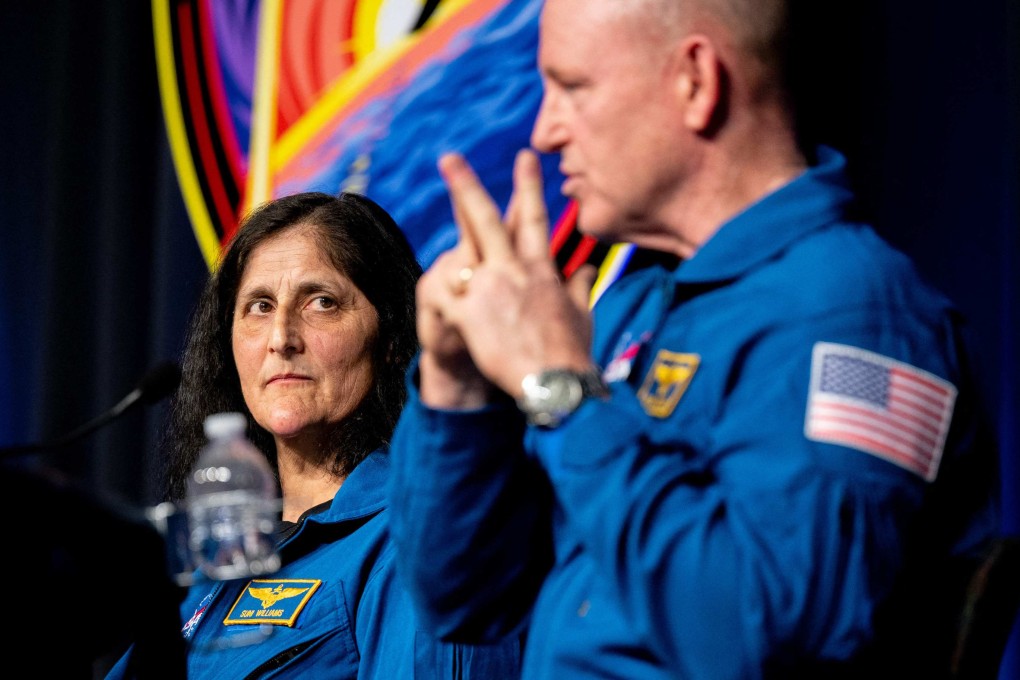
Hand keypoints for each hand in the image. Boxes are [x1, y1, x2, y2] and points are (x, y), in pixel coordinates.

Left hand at [427, 149, 595, 399]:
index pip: (534, 219)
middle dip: (466, 186)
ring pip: (459, 247)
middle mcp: (513, 271)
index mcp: (541, 269)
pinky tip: (430, 291)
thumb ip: (579, 286)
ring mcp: (490, 290)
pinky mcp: (470, 316)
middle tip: (449, 158)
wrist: (557, 384)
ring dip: (437, 238)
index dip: (528, 186)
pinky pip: (444, 297)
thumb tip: (587, 268)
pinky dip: (438, 295)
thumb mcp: (581, 314)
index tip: (525, 157)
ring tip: (417, 232)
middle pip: (486, 220)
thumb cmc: (572, 354)